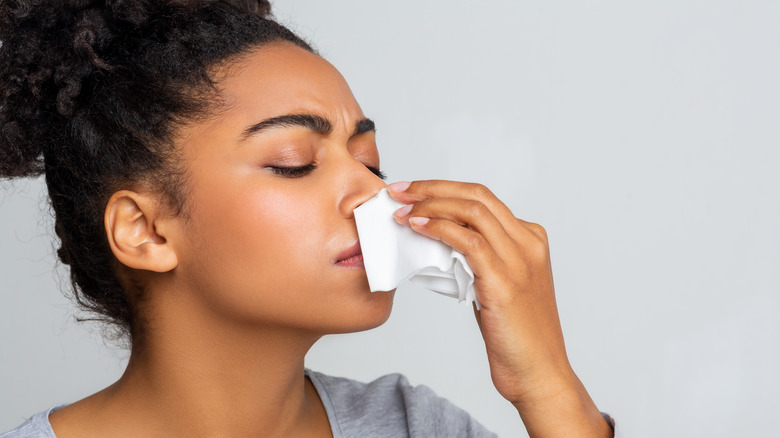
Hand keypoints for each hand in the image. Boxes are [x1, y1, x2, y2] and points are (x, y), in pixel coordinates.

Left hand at [388, 180, 612, 437]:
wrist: (539, 373)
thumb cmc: (516, 336)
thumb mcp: (498, 286)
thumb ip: (479, 259)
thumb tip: (438, 240)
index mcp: (530, 239)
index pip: (482, 198)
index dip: (444, 189)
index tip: (412, 191)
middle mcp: (528, 243)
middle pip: (476, 196)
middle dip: (432, 188)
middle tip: (398, 191)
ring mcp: (520, 261)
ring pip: (472, 212)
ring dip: (431, 205)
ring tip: (402, 210)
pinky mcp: (505, 282)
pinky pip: (469, 242)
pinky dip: (440, 229)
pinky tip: (418, 228)